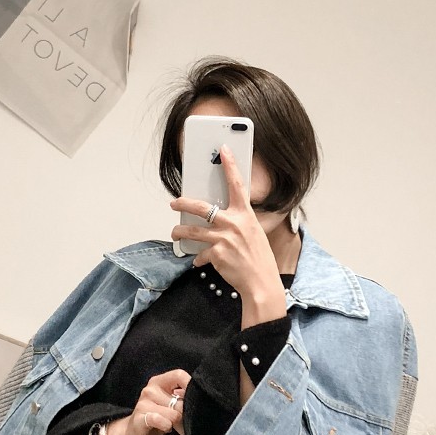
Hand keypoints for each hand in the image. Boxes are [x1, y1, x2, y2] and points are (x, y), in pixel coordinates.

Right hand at [103, 369, 190, 434]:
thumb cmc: (156, 419)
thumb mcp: (170, 405)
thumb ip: (181, 398)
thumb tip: (199, 399)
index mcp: (158, 382)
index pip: (179, 374)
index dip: (191, 385)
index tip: (197, 398)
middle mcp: (150, 390)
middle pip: (180, 399)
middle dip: (185, 413)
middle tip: (182, 421)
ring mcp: (143, 403)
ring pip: (174, 413)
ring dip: (177, 423)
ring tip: (171, 425)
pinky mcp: (140, 418)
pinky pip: (160, 420)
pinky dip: (166, 425)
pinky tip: (165, 428)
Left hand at [170, 147, 286, 321]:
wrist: (261, 283)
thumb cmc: (259, 259)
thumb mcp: (254, 233)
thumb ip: (238, 224)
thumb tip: (219, 219)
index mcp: (245, 215)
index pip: (237, 184)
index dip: (230, 165)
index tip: (223, 151)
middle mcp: (234, 223)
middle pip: (201, 207)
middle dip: (183, 203)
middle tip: (174, 202)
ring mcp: (224, 238)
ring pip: (192, 230)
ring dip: (180, 231)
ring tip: (175, 233)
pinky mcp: (216, 254)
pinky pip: (200, 253)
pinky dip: (198, 258)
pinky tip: (198, 261)